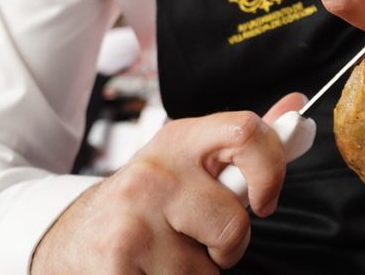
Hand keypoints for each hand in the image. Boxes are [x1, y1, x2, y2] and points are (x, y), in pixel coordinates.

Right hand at [32, 94, 303, 273]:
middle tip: (200, 240)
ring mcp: (133, 221)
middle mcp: (155, 174)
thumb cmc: (143, 204)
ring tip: (162, 256)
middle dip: (228, 247)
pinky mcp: (116, 264)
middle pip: (234, 224)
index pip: (246, 132)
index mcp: (178, 140)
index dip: (272, 170)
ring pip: (206, 271)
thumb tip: (296, 107)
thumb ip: (241, 143)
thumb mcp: (187, 162)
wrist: (69, 238)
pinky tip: (146, 271)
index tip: (265, 200)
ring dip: (193, 274)